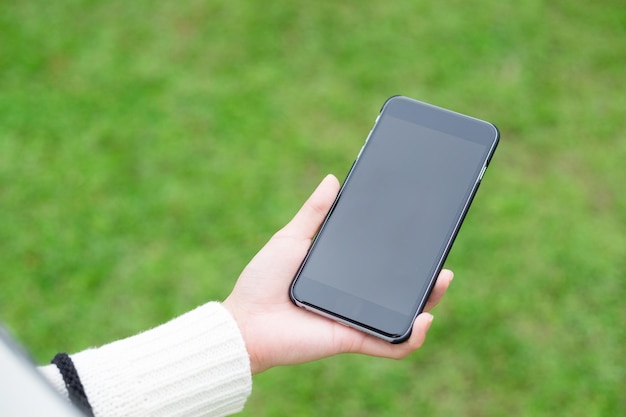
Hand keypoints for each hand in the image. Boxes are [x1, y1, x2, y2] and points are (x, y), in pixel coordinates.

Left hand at [223, 174, 452, 373]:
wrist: (245, 320)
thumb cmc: (263, 280)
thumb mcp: (292, 238)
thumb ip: (314, 212)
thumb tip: (333, 179)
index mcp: (343, 274)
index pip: (382, 263)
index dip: (405, 253)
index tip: (423, 232)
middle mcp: (355, 297)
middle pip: (400, 290)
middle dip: (428, 278)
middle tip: (440, 259)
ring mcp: (357, 319)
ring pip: (403, 317)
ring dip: (429, 302)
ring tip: (442, 280)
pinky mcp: (353, 338)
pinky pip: (390, 345)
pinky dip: (411, 338)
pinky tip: (422, 319)